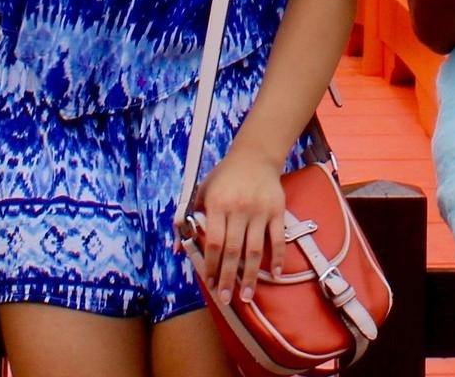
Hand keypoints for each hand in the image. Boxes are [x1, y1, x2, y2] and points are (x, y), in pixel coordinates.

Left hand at [189, 147, 287, 297]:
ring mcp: (260, 211)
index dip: (210, 265)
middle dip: (227, 277)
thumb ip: (187, 218)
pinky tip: (274, 275)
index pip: (213, 241)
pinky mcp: (277, 211)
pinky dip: (278, 258)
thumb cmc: (224, 176)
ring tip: (246, 296)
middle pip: (233, 250)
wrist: (255, 155)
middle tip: (225, 299)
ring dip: (250, 275)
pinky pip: (278, 238)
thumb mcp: (201, 192)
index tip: (208, 283)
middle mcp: (239, 209)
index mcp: (218, 205)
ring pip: (255, 249)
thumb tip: (176, 248)